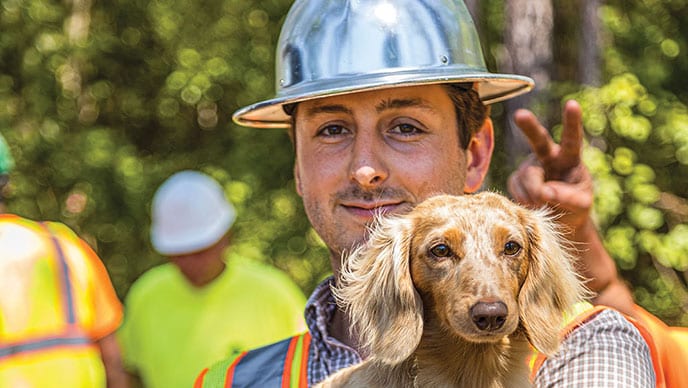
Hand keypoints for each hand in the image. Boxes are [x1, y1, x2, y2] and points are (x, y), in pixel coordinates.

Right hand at [507, 100, 592, 232]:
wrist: (560, 220)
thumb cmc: (576, 208)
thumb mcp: (582, 205)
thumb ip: (567, 197)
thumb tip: (544, 192)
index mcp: (570, 158)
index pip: (572, 139)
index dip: (572, 122)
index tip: (572, 104)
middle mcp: (547, 157)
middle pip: (538, 140)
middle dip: (529, 126)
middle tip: (520, 115)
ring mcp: (530, 167)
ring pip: (528, 177)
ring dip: (535, 195)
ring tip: (545, 205)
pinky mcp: (516, 180)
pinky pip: (516, 189)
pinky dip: (525, 201)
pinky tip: (532, 205)